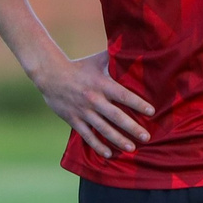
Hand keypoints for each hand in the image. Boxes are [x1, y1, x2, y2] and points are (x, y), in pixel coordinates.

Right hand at [32, 49, 153, 158]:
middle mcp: (93, 99)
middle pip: (116, 116)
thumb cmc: (79, 67)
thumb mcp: (97, 61)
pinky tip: (108, 154)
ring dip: (118, 139)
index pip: (123, 95)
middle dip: (132, 127)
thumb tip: (133, 48)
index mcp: (101, 84)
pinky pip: (87, 135)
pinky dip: (97, 145)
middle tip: (146, 137)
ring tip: (132, 148)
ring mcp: (83, 111)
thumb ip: (114, 58)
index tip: (151, 112)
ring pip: (103, 129)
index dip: (138, 104)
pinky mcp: (74, 120)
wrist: (51, 76)